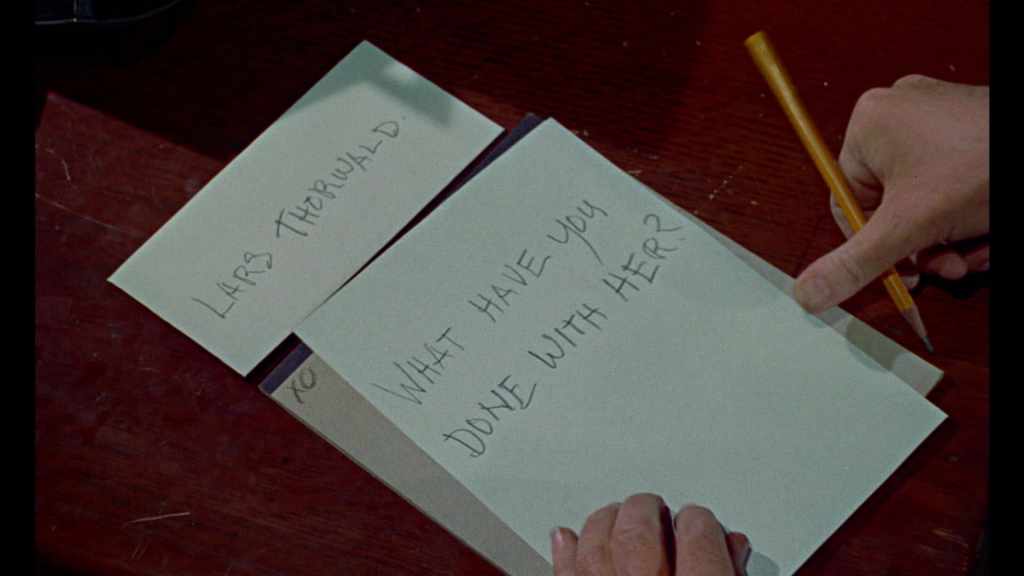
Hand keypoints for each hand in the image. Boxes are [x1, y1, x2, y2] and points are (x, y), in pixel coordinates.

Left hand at [551, 494, 749, 574]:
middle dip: (646, 510)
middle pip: (638, 534)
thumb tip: (733, 547)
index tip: (698, 520)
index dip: (699, 522)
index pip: (698, 538)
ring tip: (618, 517)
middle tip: (653, 507)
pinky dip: (565, 554)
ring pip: (597, 548)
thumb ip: (732, 573)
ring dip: (606, 524)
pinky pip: (565, 574)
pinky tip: (566, 538)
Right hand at [794, 75, 988, 312]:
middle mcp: (897, 113)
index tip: (903, 270)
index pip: (848, 204)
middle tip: (945, 265)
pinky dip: (966, 214)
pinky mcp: (968, 127)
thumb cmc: (987, 165)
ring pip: (923, 199)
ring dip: (947, 237)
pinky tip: (986, 231)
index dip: (875, 245)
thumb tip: (807, 293)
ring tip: (973, 250)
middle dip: (920, 244)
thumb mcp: (911, 227)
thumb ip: (856, 264)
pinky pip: (950, 182)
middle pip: (888, 204)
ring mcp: (935, 117)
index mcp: (868, 124)